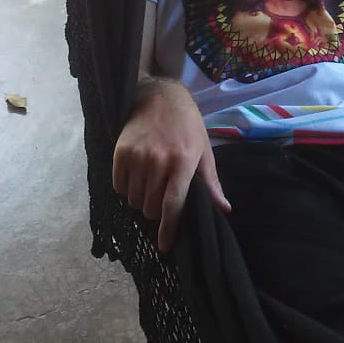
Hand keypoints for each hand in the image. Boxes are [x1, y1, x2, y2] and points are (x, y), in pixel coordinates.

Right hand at [112, 78, 230, 252]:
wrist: (159, 96)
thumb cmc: (187, 125)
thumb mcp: (204, 150)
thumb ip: (211, 182)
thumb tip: (224, 210)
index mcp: (183, 162)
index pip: (173, 205)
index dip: (168, 229)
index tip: (164, 245)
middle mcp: (159, 160)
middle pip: (151, 207)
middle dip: (156, 211)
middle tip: (161, 197)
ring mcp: (138, 156)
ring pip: (134, 200)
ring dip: (141, 200)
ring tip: (149, 184)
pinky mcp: (120, 152)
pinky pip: (119, 186)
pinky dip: (126, 189)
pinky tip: (136, 177)